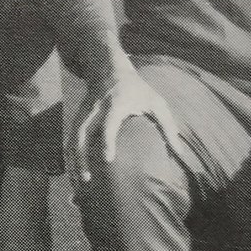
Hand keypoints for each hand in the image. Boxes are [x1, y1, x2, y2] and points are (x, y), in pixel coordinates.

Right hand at [68, 62, 181, 184]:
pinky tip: (73, 171)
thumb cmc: (137, 89)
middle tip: (87, 180)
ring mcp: (84, 113)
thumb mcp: (156, 102)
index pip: (109, 124)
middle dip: (81, 157)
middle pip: (82, 134)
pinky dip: (70, 155)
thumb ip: (168, 126)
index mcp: (116, 104)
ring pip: (73, 137)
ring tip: (77, 182)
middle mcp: (96, 109)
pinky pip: (71, 137)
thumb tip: (179, 153)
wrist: (108, 69)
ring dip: (73, 160)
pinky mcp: (78, 117)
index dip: (108, 141)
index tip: (107, 160)